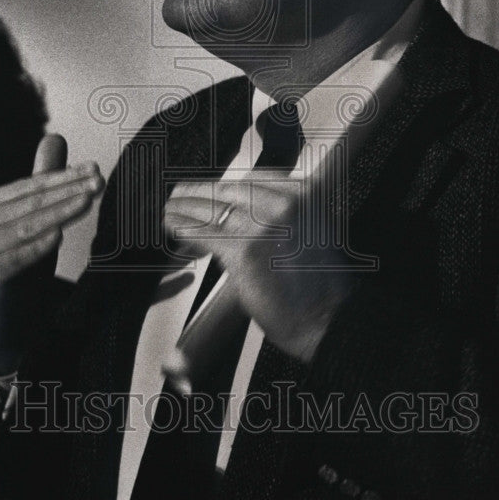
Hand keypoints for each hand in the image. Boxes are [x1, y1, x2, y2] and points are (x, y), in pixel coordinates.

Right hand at [0, 134, 103, 371]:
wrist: (6, 311)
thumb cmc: (24, 256)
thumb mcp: (38, 214)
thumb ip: (44, 178)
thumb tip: (54, 136)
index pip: (34, 184)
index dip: (65, 176)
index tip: (95, 169)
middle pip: (33, 201)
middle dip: (68, 190)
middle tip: (99, 181)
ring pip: (29, 225)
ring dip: (60, 212)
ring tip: (87, 201)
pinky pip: (18, 256)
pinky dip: (37, 246)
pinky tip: (57, 236)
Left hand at [164, 167, 356, 363]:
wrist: (327, 319)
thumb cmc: (320, 285)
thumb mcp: (310, 230)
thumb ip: (280, 213)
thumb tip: (241, 208)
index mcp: (304, 193)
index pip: (251, 180)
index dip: (224, 187)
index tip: (212, 190)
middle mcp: (284, 204)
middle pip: (228, 190)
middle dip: (201, 193)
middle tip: (182, 194)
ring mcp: (263, 226)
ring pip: (213, 209)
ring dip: (186, 208)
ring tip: (172, 209)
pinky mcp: (244, 251)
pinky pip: (205, 233)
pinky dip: (185, 229)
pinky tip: (175, 227)